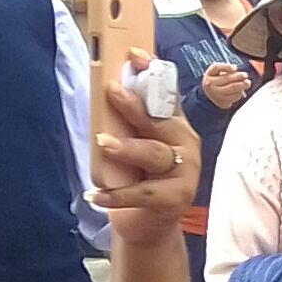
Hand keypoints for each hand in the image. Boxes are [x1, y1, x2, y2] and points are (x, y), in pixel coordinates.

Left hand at [89, 59, 202, 259]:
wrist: (149, 227)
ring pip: (154, 154)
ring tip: (104, 143)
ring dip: (128, 148)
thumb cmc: (138, 179)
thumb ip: (126, 124)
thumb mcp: (132, 146)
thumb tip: (105, 93)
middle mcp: (185, 145)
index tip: (134, 55)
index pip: (165, 92)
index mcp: (175, 126)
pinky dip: (117, 195)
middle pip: (160, 120)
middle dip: (136, 104)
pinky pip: (143, 193)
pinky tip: (96, 195)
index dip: (153, 71)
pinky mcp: (176, 199)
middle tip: (113, 90)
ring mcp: (184, 172)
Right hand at [199, 57, 253, 110]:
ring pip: (232, 88)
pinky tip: (241, 91)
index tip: (235, 67)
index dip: (226, 67)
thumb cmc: (217, 81)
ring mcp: (215, 93)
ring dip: (242, 85)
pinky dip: (240, 93)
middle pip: (227, 78)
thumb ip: (226, 69)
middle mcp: (210, 84)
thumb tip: (235, 69)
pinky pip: (234, 96)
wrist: (211, 95)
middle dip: (238, 76)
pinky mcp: (222, 101)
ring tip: (247, 83)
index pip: (216, 67)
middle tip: (245, 75)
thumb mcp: (218, 72)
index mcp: (209, 74)